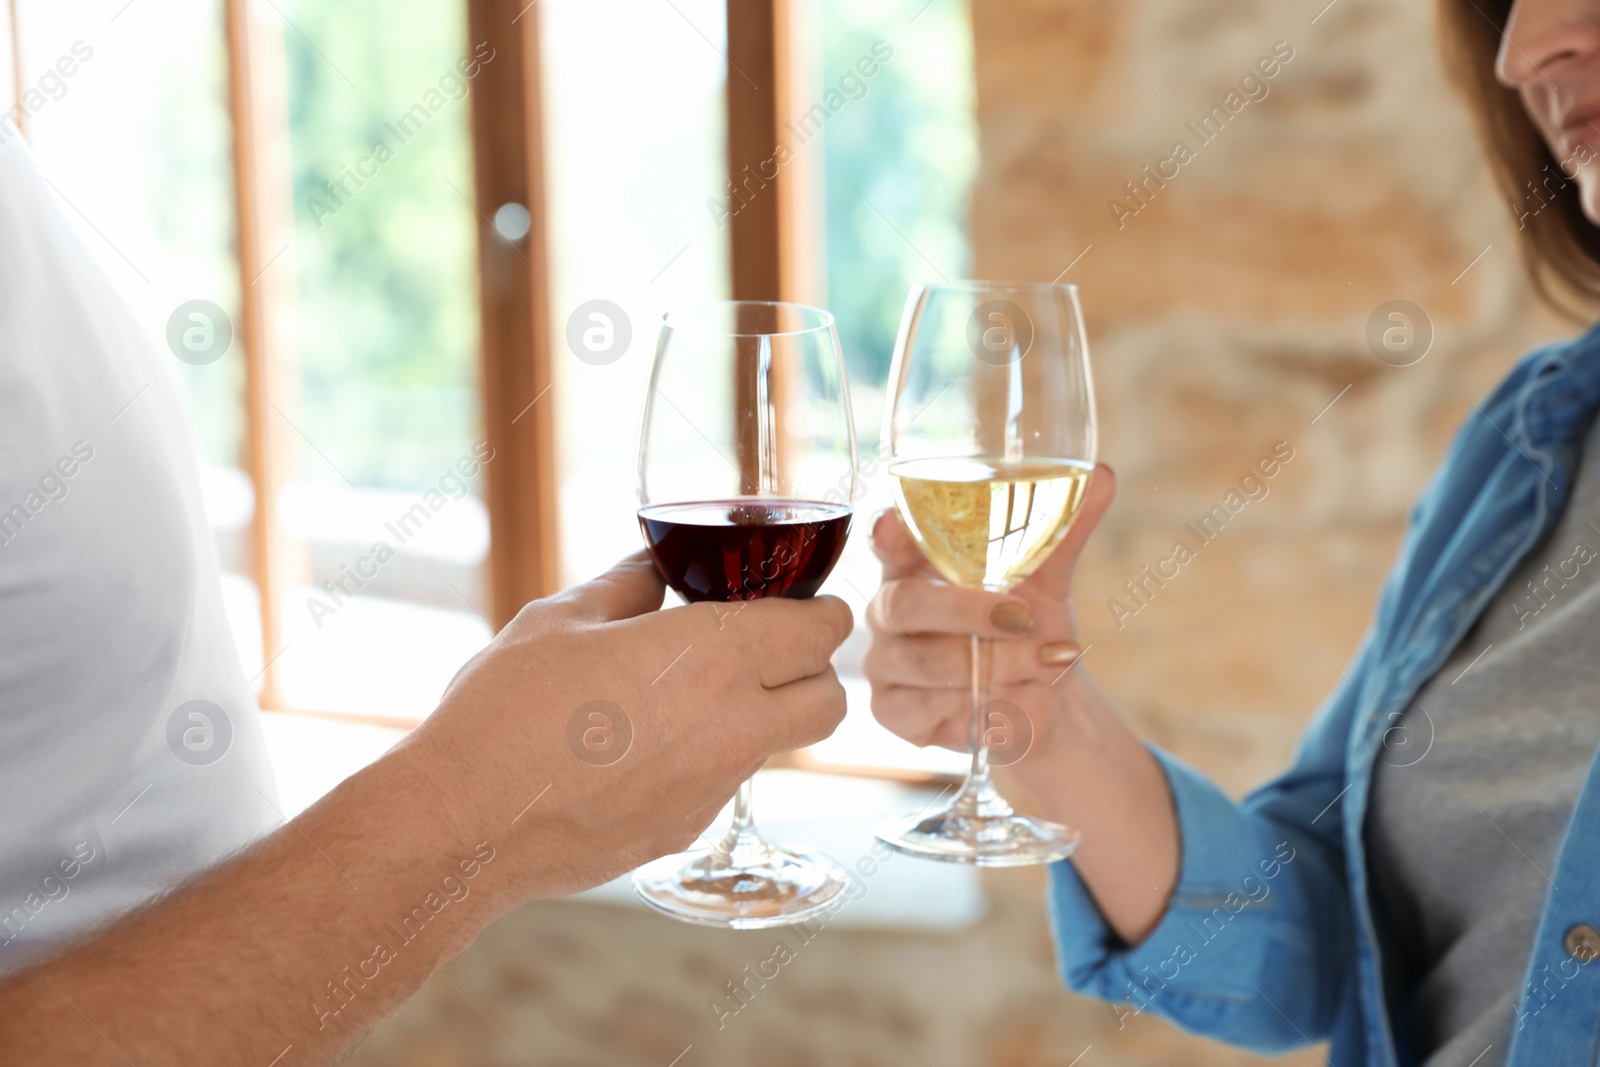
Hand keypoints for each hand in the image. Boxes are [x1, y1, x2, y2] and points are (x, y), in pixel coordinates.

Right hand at [404, 551, 852, 903]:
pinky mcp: (686, 830)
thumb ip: (625, 587)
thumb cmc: (506, 710)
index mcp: (714, 655)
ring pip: (782, 745)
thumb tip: (653, 568)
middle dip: (816, 670)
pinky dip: (711, 760)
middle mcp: (733, 724)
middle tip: (772, 651)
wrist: (465, 823)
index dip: (821, 612)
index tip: (802, 604)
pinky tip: (647, 747)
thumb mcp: (560, 619)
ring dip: (767, 716)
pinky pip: (725, 784)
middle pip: (829, 699)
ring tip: (699, 695)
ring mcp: (714, 787)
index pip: (821, 631)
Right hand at [862, 464, 1115, 758]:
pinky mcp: (893, 711)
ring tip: (1049, 660)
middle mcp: (888, 610)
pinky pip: (927, 708)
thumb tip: (1102, 477)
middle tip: (1023, 616)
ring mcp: (885, 662)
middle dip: (967, 611)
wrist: (1040, 698)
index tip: (893, 521)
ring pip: (927, 662)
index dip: (886, 534)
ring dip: (996, 663)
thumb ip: (1063, 529)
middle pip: (903, 604)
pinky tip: (1019, 699)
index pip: (886, 542)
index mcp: (912, 566)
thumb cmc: (1026, 625)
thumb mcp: (1046, 577)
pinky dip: (983, 704)